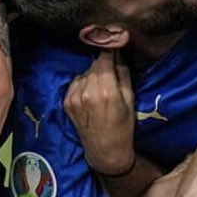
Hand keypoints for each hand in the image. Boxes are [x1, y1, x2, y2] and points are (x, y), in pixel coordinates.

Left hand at [63, 51, 136, 175]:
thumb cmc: (123, 126)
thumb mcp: (130, 99)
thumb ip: (123, 74)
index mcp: (105, 90)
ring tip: (102, 86)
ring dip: (93, 74)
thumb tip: (119, 53)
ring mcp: (74, 97)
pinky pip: (76, 82)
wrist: (104, 151)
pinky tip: (91, 93)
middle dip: (103, 64)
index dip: (110, 51)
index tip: (114, 46)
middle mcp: (87, 91)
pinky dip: (84, 83)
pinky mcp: (67, 102)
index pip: (104, 58)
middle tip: (112, 70)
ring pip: (85, 72)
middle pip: (94, 64)